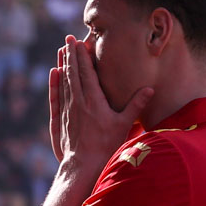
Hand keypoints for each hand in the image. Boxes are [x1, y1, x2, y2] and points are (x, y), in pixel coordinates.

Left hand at [49, 36, 152, 167]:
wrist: (83, 166)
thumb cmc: (106, 146)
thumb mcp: (124, 125)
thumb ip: (135, 105)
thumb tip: (150, 89)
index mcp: (94, 100)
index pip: (87, 72)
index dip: (83, 55)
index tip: (80, 41)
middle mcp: (78, 101)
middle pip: (73, 72)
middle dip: (71, 54)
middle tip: (68, 38)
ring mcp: (68, 109)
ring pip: (64, 81)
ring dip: (63, 64)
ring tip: (62, 50)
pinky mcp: (61, 118)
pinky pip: (57, 95)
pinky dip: (55, 82)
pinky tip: (55, 72)